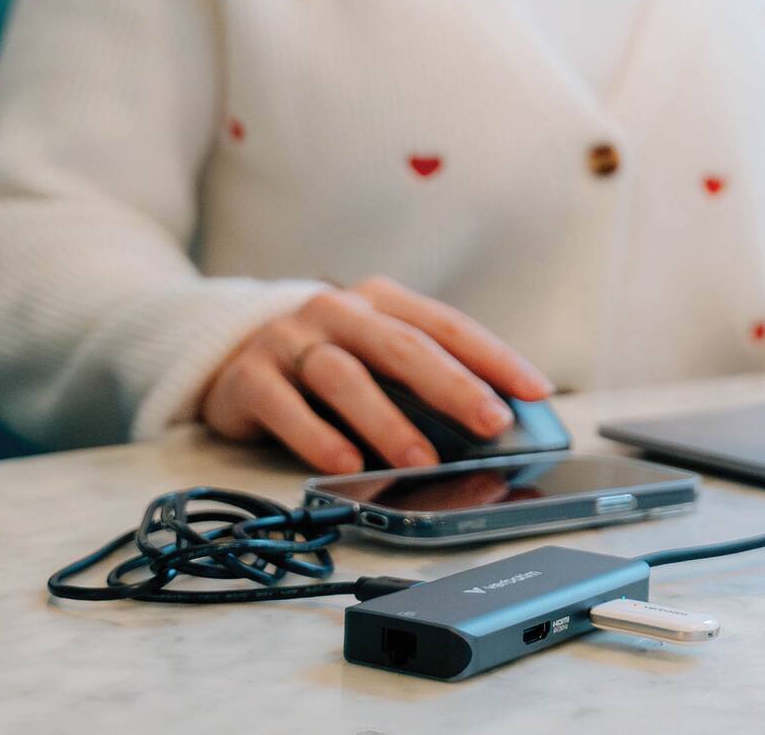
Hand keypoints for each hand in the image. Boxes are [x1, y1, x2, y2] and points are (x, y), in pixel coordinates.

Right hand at [196, 276, 553, 474]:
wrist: (229, 352)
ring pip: (346, 376)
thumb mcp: (375, 354)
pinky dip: (318, 436)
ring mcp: (291, 341)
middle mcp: (339, 311)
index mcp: (382, 301)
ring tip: (422, 461)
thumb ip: (421, 378)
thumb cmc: (327, 359)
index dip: (494, 357)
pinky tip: (347, 463)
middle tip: (491, 424)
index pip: (447, 326)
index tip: (535, 390)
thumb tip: (492, 422)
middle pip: (404, 346)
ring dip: (388, 422)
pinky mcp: (250, 378)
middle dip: (453, 386)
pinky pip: (286, 407)